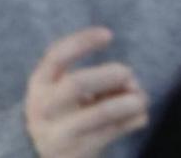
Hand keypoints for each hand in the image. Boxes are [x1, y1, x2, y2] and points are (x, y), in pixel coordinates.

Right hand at [23, 27, 148, 157]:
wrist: (44, 155)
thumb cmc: (62, 113)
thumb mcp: (62, 92)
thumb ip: (90, 80)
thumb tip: (130, 80)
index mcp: (40, 83)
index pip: (56, 56)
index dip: (82, 42)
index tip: (108, 34)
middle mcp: (44, 106)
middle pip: (76, 85)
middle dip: (107, 75)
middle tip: (129, 73)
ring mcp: (61, 132)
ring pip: (100, 113)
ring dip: (127, 103)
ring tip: (141, 99)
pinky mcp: (79, 151)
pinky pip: (113, 133)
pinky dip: (133, 121)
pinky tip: (140, 115)